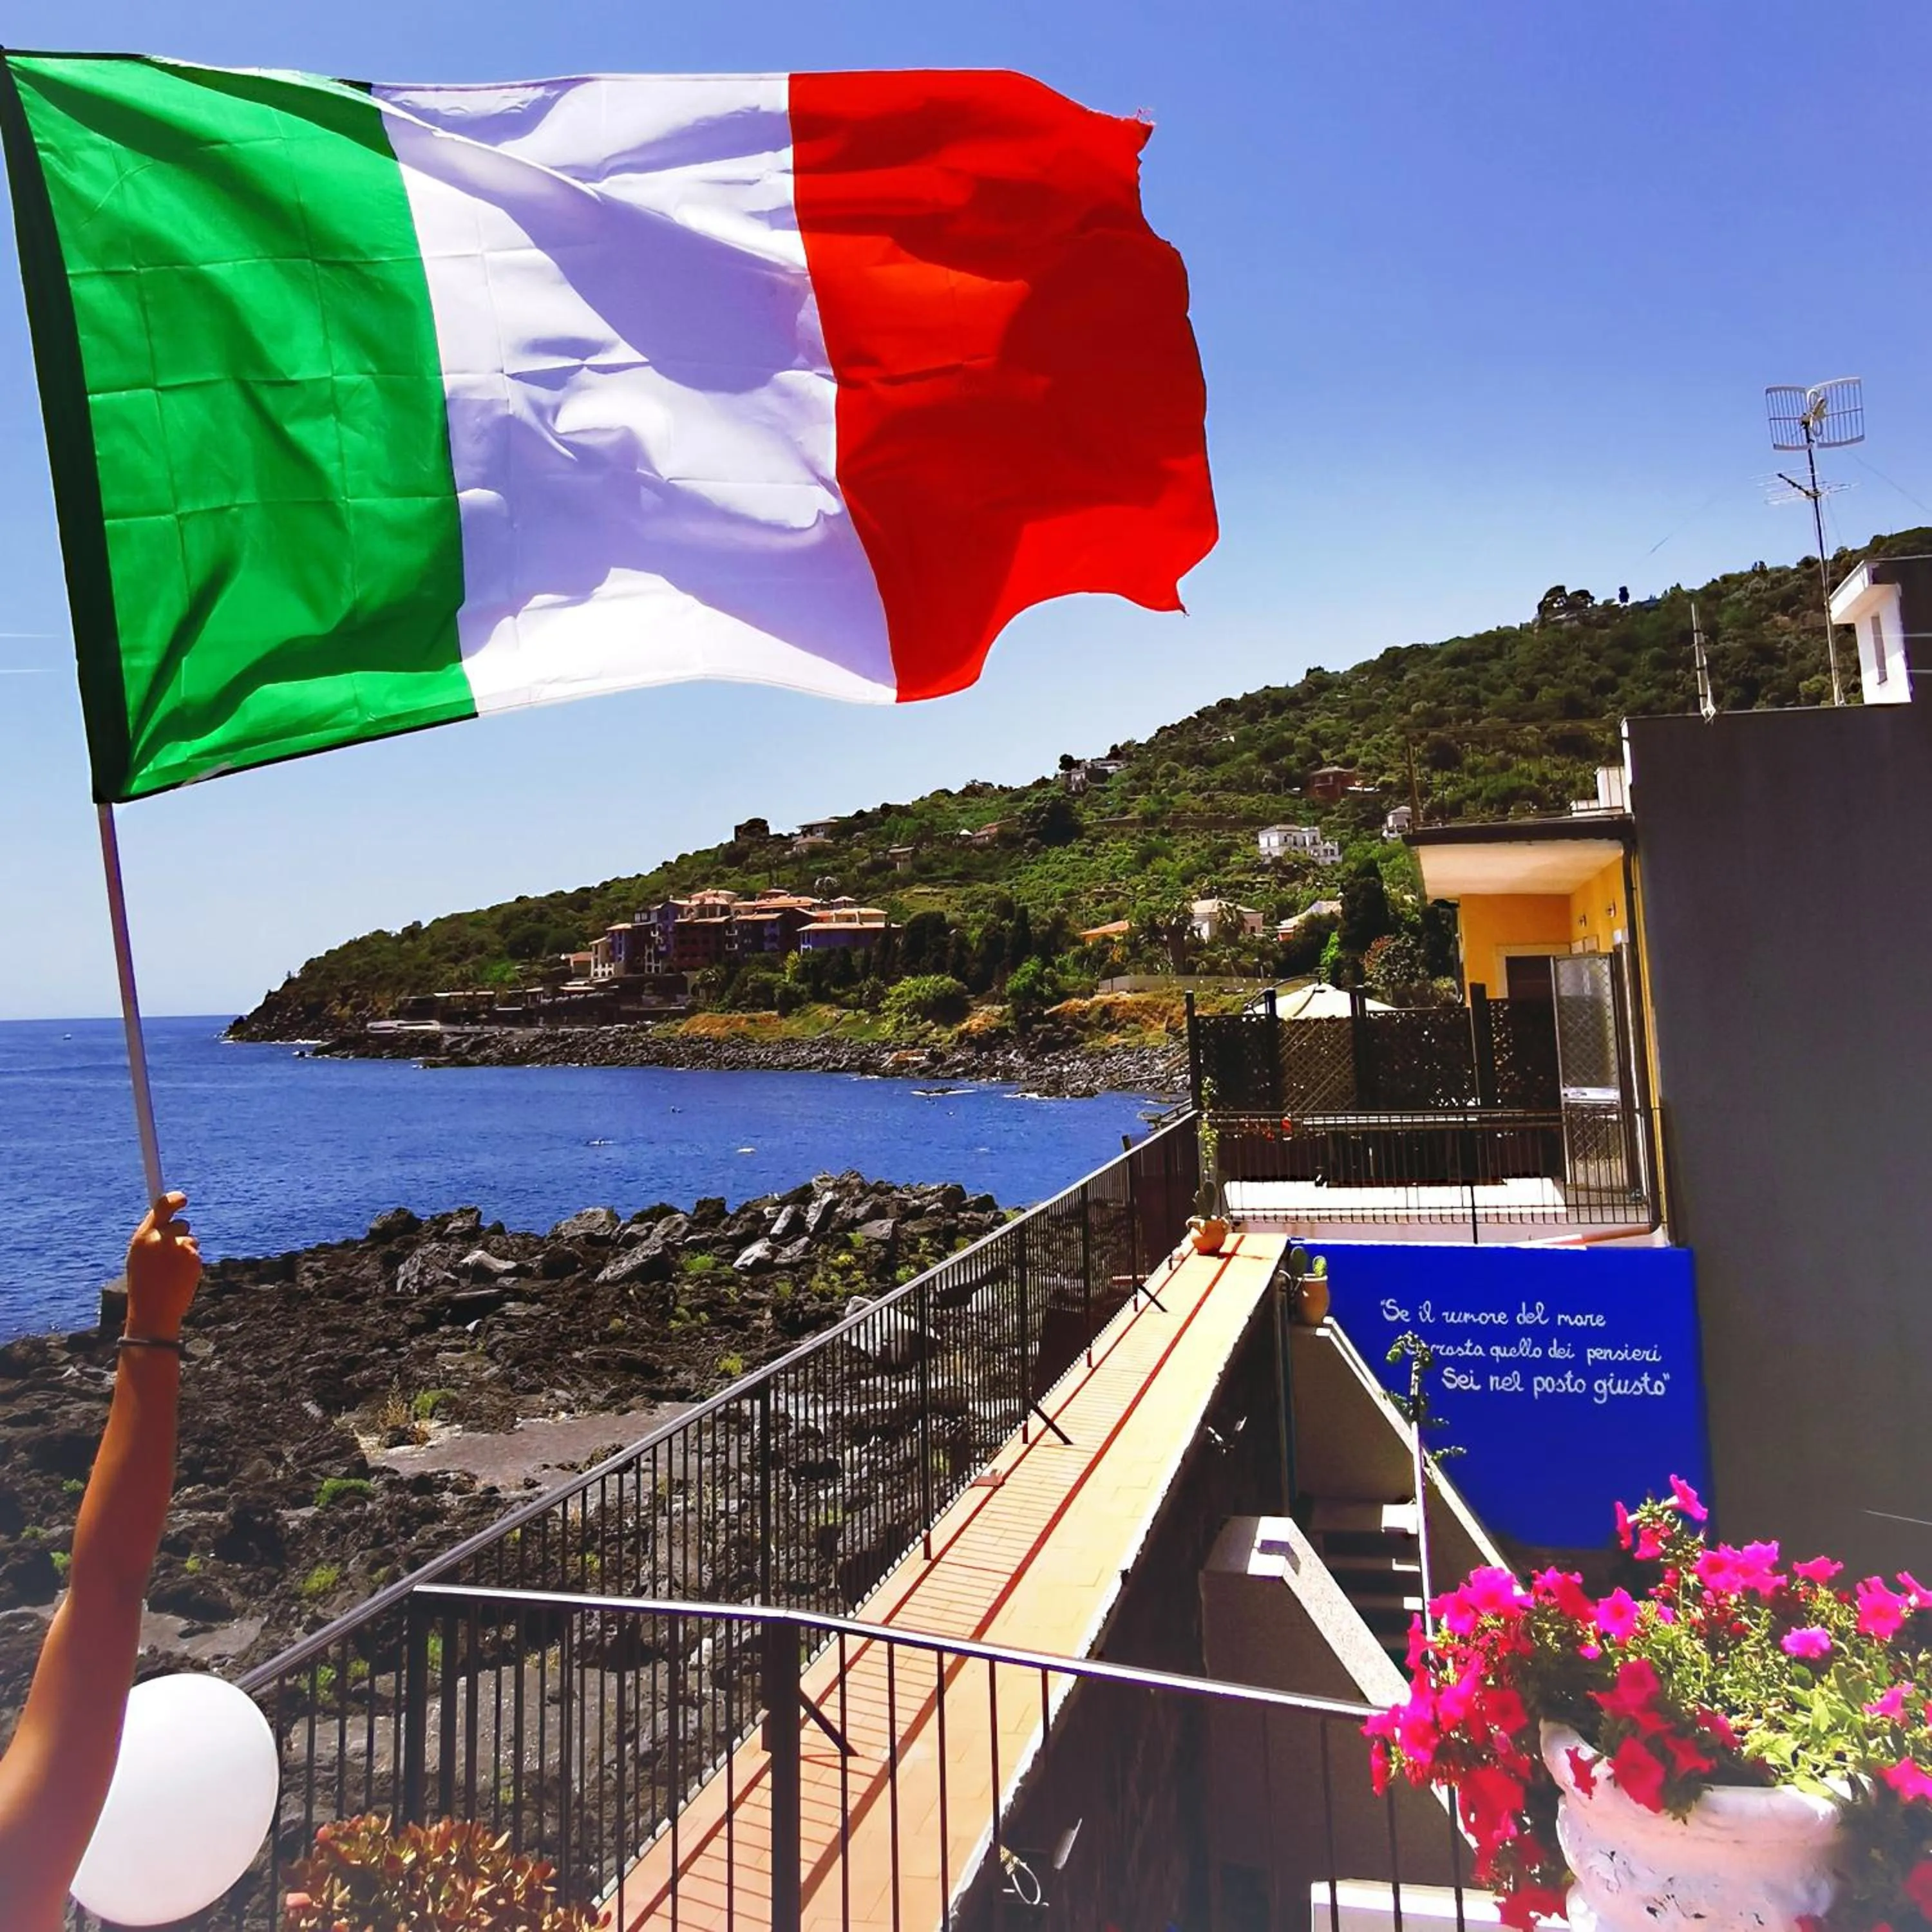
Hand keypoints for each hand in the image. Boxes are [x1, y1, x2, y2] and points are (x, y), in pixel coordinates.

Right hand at [124, 1192, 201, 1343]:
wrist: (153, 1312)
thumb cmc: (144, 1285)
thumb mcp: (139, 1258)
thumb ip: (151, 1238)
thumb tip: (166, 1218)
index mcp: (142, 1237)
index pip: (160, 1208)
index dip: (173, 1199)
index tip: (182, 1198)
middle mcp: (160, 1239)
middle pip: (180, 1224)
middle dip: (181, 1233)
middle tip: (174, 1249)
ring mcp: (178, 1248)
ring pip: (190, 1240)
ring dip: (185, 1251)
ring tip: (171, 1271)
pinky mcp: (192, 1258)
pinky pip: (195, 1253)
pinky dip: (190, 1263)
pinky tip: (180, 1277)